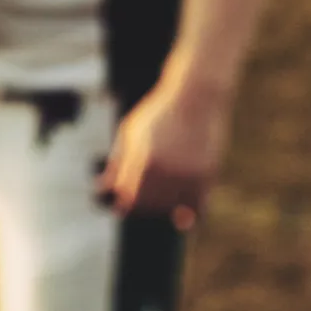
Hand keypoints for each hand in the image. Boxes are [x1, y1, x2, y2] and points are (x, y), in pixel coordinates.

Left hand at [97, 79, 229, 227]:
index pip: (126, 197)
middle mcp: (164, 170)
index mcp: (142, 159)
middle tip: (144, 197)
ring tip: (163, 196)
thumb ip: (118, 162)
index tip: (127, 198)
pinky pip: (196, 211)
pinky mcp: (207, 175)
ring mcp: (186, 174)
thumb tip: (104, 188)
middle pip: (147, 206)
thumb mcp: (131, 131)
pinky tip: (182, 216)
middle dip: (143, 204)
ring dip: (165, 208)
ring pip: (170, 211)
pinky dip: (188, 215)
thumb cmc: (160, 112)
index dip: (124, 200)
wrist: (197, 94)